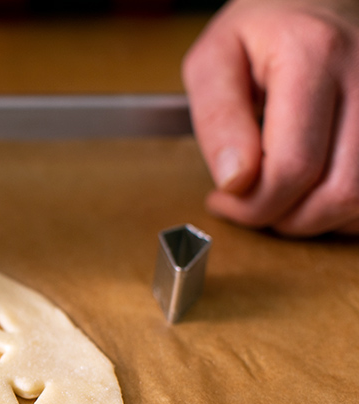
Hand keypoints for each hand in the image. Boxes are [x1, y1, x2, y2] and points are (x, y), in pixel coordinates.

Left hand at [183, 0, 358, 235]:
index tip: (222, 200)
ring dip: (320, 219)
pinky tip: (318, 191)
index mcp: (314, 55)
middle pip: (339, 192)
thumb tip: (234, 182)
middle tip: (253, 206)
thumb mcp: (215, 58)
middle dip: (287, 219)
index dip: (252, 205)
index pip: (292, 167)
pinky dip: (348, 208)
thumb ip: (217, 119)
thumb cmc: (266, 26)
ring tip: (283, 198)